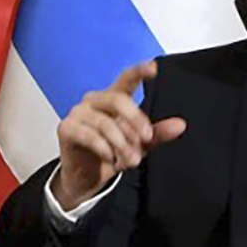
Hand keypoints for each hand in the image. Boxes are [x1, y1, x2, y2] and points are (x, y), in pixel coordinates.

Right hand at [54, 59, 185, 210]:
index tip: (154, 68)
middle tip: (147, 139)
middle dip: (136, 120)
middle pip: (118, 99)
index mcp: (113, 99)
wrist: (86, 179)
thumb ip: (157, 134)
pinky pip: (89, 135)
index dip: (139, 71)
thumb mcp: (139, 145)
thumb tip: (180, 125)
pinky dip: (104, 148)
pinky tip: (111, 159)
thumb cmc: (111, 154)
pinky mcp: (66, 128)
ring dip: (122, 143)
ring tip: (132, 160)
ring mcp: (78, 113)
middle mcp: (95, 100)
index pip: (126, 79)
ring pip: (105, 123)